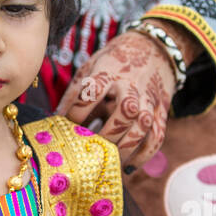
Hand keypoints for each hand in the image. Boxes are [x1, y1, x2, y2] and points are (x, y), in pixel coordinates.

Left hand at [55, 30, 173, 165]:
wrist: (153, 48)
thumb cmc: (114, 61)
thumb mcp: (91, 67)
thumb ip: (75, 92)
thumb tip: (55, 120)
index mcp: (109, 71)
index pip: (93, 91)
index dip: (79, 111)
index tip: (68, 126)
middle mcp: (131, 86)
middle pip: (125, 111)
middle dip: (108, 134)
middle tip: (92, 150)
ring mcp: (149, 99)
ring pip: (143, 126)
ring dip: (127, 147)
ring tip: (110, 162)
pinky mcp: (161, 111)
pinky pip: (157, 136)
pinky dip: (145, 154)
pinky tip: (129, 166)